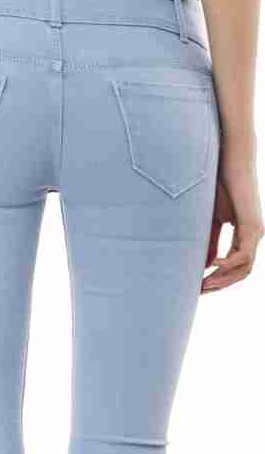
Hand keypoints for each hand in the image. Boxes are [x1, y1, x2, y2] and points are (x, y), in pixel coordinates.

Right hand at [202, 135, 263, 292]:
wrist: (230, 161)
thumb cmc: (219, 185)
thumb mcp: (210, 221)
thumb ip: (209, 243)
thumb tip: (205, 266)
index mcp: (244, 236)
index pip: (234, 268)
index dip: (217, 280)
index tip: (198, 287)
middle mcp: (253, 237)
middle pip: (240, 273)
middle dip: (219, 285)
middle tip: (198, 292)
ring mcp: (255, 233)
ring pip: (244, 268)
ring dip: (223, 279)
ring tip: (203, 283)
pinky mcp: (253, 226)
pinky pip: (243, 255)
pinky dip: (228, 263)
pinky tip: (212, 265)